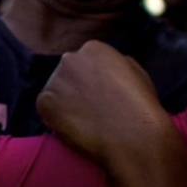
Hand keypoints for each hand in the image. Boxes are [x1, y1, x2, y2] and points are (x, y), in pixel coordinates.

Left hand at [36, 40, 173, 171]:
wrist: (133, 138)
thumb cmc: (142, 108)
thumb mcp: (136, 73)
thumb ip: (115, 63)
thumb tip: (104, 67)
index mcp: (93, 48)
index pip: (85, 61)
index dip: (92, 80)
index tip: (99, 95)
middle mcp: (69, 58)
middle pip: (68, 73)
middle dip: (76, 88)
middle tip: (90, 108)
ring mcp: (54, 79)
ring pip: (56, 90)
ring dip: (65, 102)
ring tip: (84, 120)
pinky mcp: (44, 101)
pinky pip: (46, 108)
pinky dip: (56, 118)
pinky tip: (75, 127)